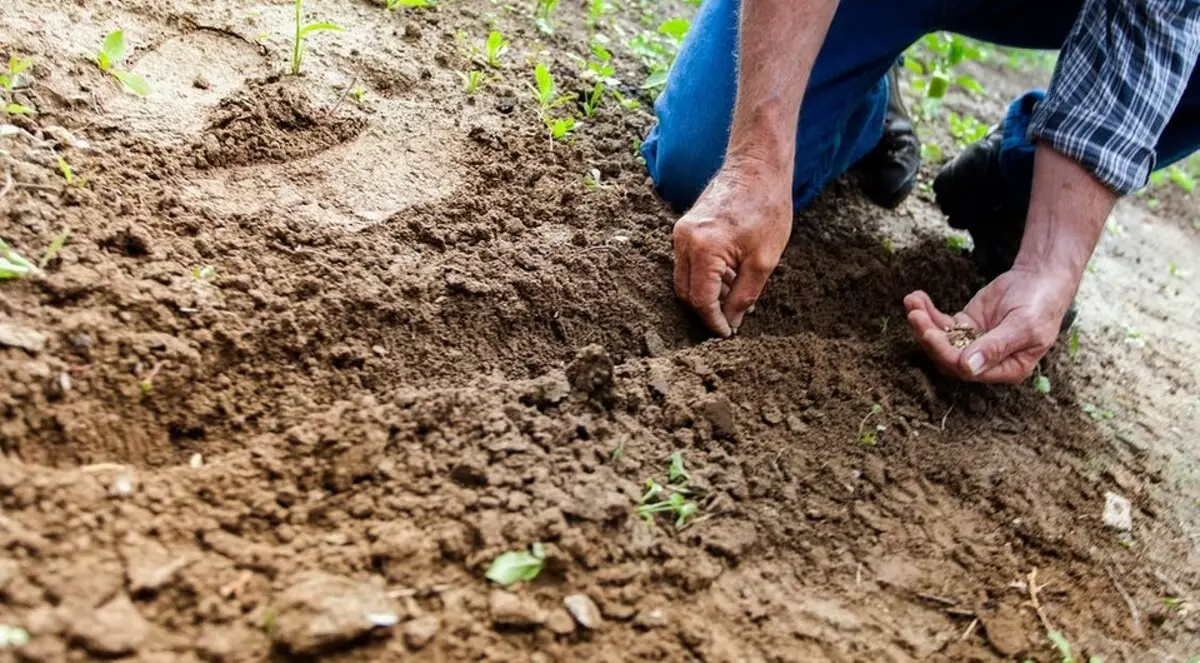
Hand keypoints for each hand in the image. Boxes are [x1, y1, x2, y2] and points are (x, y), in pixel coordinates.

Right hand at [672, 158, 792, 335]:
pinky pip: (688, 263)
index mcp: (703, 249)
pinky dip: (705, 276)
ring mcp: (681, 232)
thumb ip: (744, 295)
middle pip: (686, 292)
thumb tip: (731, 321)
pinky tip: (730, 276)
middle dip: (707, 310)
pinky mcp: (684, 227)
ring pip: (685, 279)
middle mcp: (684, 240)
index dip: (713, 321)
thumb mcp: (764, 260)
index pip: (700, 300)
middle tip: (731, 319)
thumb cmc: (766, 208)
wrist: (757, 167)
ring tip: (736, 295)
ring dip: (707, 293)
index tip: (727, 333)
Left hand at [904, 265, 1077, 382]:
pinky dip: (927, 312)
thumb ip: (996, 347)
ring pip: (941, 340)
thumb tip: (968, 368)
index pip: (967, 370)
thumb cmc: (1040, 305)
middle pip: (948, 357)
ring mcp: (973, 343)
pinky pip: (942, 323)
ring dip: (923, 323)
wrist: (1041, 279)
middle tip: (915, 315)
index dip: (946, 354)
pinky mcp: (966, 325)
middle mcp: (986, 361)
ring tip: (912, 302)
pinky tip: (916, 297)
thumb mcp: (1023, 326)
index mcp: (1006, 369)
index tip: (930, 333)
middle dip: (929, 337)